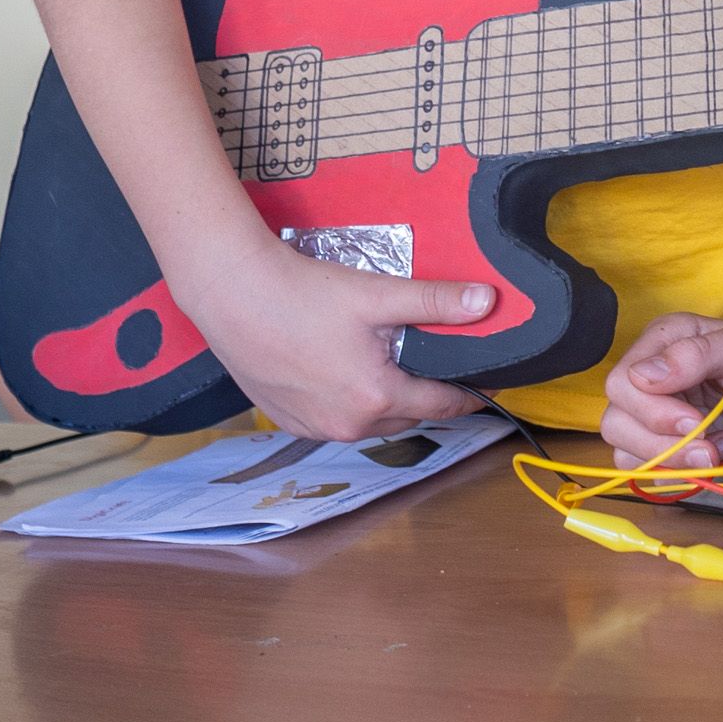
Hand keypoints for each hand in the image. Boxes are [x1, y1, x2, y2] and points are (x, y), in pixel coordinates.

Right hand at [193, 241, 497, 442]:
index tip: (487, 386)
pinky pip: (334, 421)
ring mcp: (315, 428)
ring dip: (385, 400)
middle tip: (435, 365)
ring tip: (389, 366)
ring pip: (370, 420)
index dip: (468, 395)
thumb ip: (435, 302)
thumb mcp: (376, 294)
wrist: (234, 295)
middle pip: (406, 413)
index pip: (442, 404)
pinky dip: (348, 403)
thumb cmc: (303, 293)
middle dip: (424, 393)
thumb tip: (488, 302)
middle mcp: (348, 425)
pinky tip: (344, 373)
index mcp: (377, 398)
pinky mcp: (288, 421)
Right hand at [597, 315, 722, 470]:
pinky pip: (648, 469)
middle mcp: (656, 376)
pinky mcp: (675, 445)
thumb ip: (699, 353)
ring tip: (721, 449)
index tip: (696, 422)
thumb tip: (643, 375)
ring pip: (626, 448)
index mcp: (667, 341)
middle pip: (618, 420)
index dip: (652, 411)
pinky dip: (678, 473)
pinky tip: (716, 458)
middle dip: (663, 443)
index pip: (623, 382)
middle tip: (711, 446)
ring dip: (672, 461)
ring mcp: (662, 413)